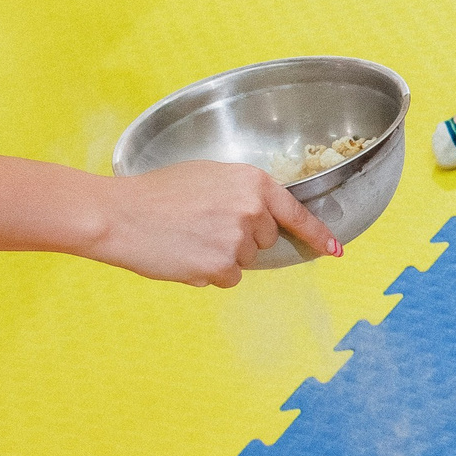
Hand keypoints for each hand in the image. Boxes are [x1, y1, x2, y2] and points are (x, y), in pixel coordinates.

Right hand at [89, 161, 337, 285]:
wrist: (120, 215)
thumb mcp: (210, 177)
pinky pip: (228, 278)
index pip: (296, 213)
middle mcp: (252, 211)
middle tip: (203, 224)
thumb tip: (260, 220)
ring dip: (223, 256)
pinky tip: (185, 255)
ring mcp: (238, 241)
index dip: (318, 235)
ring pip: (245, 261)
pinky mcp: (221, 267)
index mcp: (253, 183)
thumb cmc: (158, 193)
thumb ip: (242, 195)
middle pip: (265, 240)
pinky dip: (210, 272)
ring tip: (189, 237)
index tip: (335, 250)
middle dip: (241, 237)